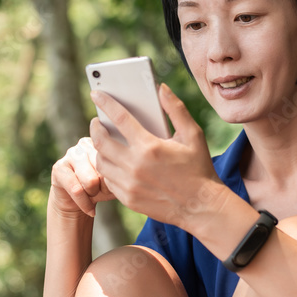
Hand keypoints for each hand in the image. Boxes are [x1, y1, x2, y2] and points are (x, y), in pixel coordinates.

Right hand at [50, 137, 116, 217]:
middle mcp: (85, 143)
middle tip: (102, 192)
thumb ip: (120, 175)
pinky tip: (89, 209)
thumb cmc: (100, 190)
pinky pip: (76, 190)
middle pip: (103, 171)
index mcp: (103, 143)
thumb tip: (121, 177)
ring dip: (93, 195)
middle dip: (104, 188)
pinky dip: (85, 204)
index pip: (114, 161)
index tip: (114, 186)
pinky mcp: (58, 167)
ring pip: (90, 181)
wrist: (78, 203)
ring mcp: (70, 153)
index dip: (116, 180)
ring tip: (93, 196)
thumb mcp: (114, 182)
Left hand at [90, 83, 226, 227]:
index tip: (95, 94)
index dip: (105, 103)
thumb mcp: (193, 135)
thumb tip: (160, 88)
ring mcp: (129, 184)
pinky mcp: (128, 199)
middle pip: (100, 141)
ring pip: (101, 161)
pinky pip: (108, 180)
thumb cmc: (198, 168)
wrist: (201, 207)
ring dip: (100, 149)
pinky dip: (108, 168)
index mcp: (149, 146)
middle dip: (95, 127)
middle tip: (97, 121)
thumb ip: (176, 109)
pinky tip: (114, 162)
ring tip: (105, 141)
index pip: (119, 118)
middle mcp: (135, 166)